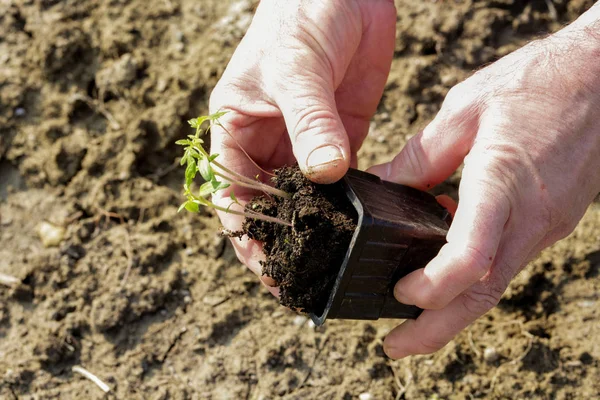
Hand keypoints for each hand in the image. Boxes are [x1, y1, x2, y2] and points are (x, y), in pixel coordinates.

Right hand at [209, 0, 395, 286]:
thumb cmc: (302, 13)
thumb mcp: (295, 66)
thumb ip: (309, 120)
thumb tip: (325, 174)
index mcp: (236, 127)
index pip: (231, 192)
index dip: (244, 233)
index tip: (265, 267)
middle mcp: (267, 142)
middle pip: (268, 206)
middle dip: (281, 242)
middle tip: (301, 281)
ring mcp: (305, 144)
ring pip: (304, 201)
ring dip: (314, 232)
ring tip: (331, 267)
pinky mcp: (341, 140)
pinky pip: (340, 183)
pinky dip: (346, 207)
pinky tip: (359, 231)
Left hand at [369, 7, 599, 358]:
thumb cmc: (537, 84)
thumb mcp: (463, 109)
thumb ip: (420, 155)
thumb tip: (382, 186)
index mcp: (502, 183)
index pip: (470, 258)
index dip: (432, 287)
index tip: (399, 292)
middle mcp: (530, 217)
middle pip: (483, 294)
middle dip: (436, 330)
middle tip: (396, 347)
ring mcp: (544, 224)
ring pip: (495, 285)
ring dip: (453, 310)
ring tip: (411, 315)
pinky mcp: (549, 222)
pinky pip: (507, 262)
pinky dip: (473, 278)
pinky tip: (445, 269)